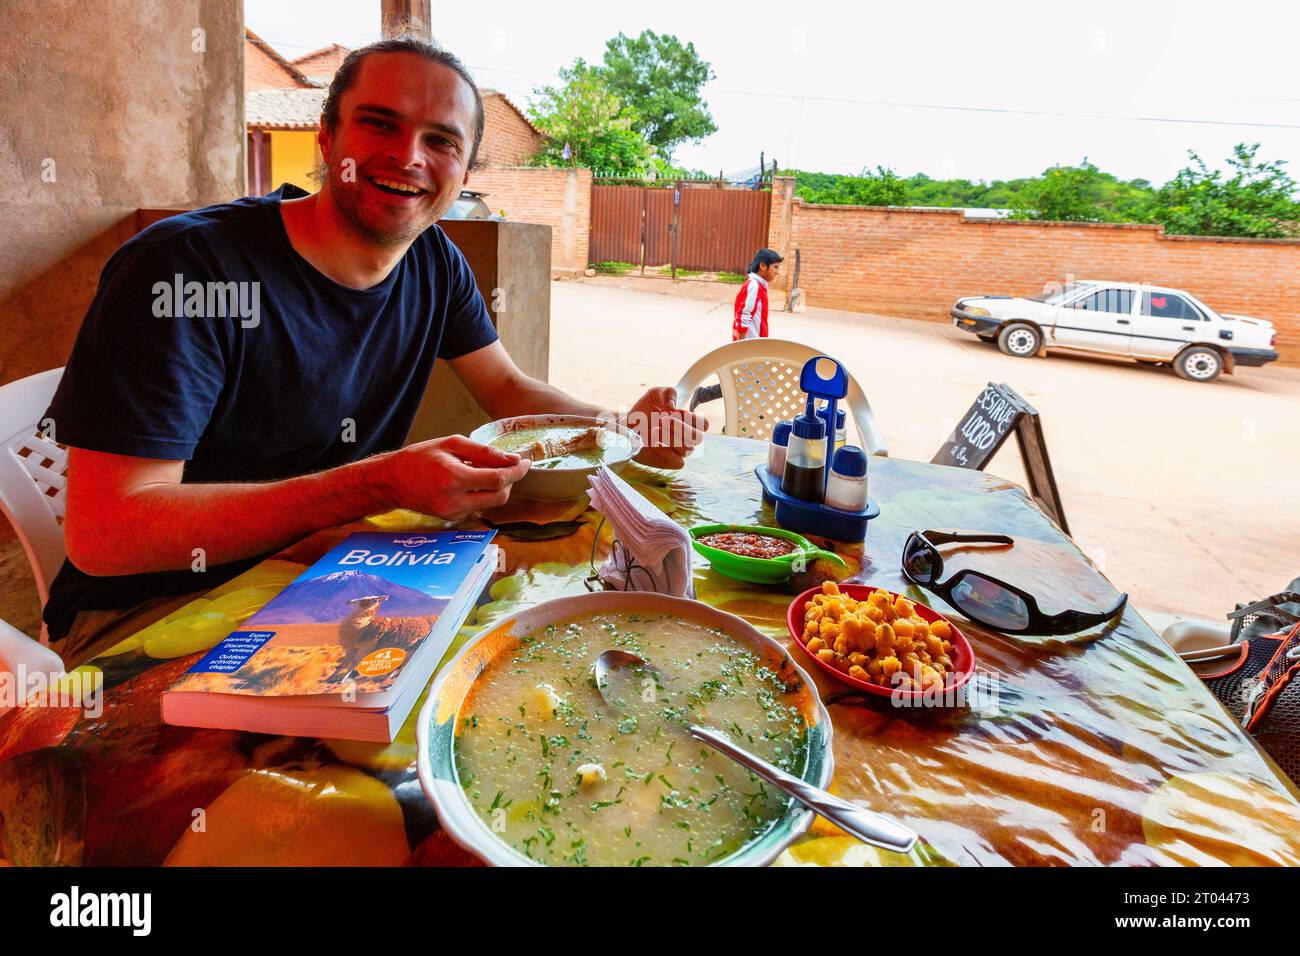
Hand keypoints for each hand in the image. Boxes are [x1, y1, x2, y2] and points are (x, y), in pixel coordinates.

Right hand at [375, 434, 530, 520]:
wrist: (391, 481)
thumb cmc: (419, 458)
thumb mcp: (451, 444)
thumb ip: (483, 452)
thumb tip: (511, 459)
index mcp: (453, 478)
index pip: (497, 479)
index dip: (517, 471)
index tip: (525, 462)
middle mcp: (454, 501)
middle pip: (499, 496)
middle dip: (510, 481)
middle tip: (509, 465)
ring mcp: (453, 513)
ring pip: (491, 504)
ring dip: (497, 487)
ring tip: (485, 470)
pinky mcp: (452, 519)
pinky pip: (478, 507)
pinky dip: (483, 493)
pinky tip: (472, 481)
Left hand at [625, 386, 708, 468]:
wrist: (627, 423)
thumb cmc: (644, 409)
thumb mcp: (655, 394)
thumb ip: (668, 393)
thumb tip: (672, 407)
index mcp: (688, 422)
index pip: (703, 424)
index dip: (695, 419)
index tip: (678, 412)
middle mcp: (685, 437)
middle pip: (698, 438)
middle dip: (681, 427)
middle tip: (663, 419)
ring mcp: (677, 450)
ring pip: (688, 449)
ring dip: (671, 438)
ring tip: (654, 430)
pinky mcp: (667, 462)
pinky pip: (678, 462)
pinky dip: (668, 452)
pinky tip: (655, 444)